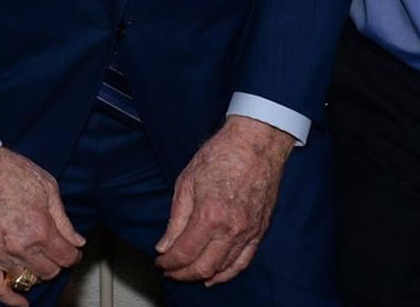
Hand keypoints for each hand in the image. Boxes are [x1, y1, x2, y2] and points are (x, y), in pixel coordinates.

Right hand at [0, 147, 84, 304]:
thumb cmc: (8, 170)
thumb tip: (76, 240)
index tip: (72, 250)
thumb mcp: (47, 185)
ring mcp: (1, 256)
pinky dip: (11, 300)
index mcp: (41, 229)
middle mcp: (22, 247)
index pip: (66, 257)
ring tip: (37, 262)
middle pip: (49, 271)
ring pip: (28, 280)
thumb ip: (63, 218)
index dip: (73, 254)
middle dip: (56, 262)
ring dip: (36, 274)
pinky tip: (21, 301)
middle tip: (55, 252)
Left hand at [155, 115, 293, 286]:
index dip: (169, 263)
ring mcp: (248, 232)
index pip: (185, 252)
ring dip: (202, 275)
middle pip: (203, 266)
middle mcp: (231, 229)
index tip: (160, 263)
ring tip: (187, 274)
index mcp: (210, 214)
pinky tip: (215, 275)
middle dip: (183, 273)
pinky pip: (243, 261)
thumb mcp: (187, 180)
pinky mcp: (259, 230)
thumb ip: (176, 218)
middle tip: (170, 271)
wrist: (256, 143)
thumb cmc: (221, 154)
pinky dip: (227, 273)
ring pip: (223, 268)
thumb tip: (165, 246)